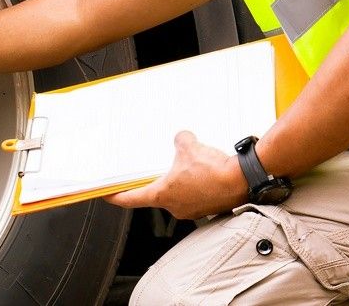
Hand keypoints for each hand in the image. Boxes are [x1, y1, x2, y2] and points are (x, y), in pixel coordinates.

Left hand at [104, 131, 247, 219]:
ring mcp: (191, 210)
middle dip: (158, 180)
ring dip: (180, 181)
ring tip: (189, 166)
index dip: (115, 196)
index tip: (106, 195)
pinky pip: (195, 195)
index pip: (130, 199)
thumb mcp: (189, 147)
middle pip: (157, 194)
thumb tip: (181, 138)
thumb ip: (179, 140)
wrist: (242, 180)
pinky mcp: (207, 208)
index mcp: (162, 195)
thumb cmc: (213, 172)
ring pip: (178, 194)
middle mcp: (174, 207)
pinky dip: (196, 184)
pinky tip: (204, 172)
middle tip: (158, 168)